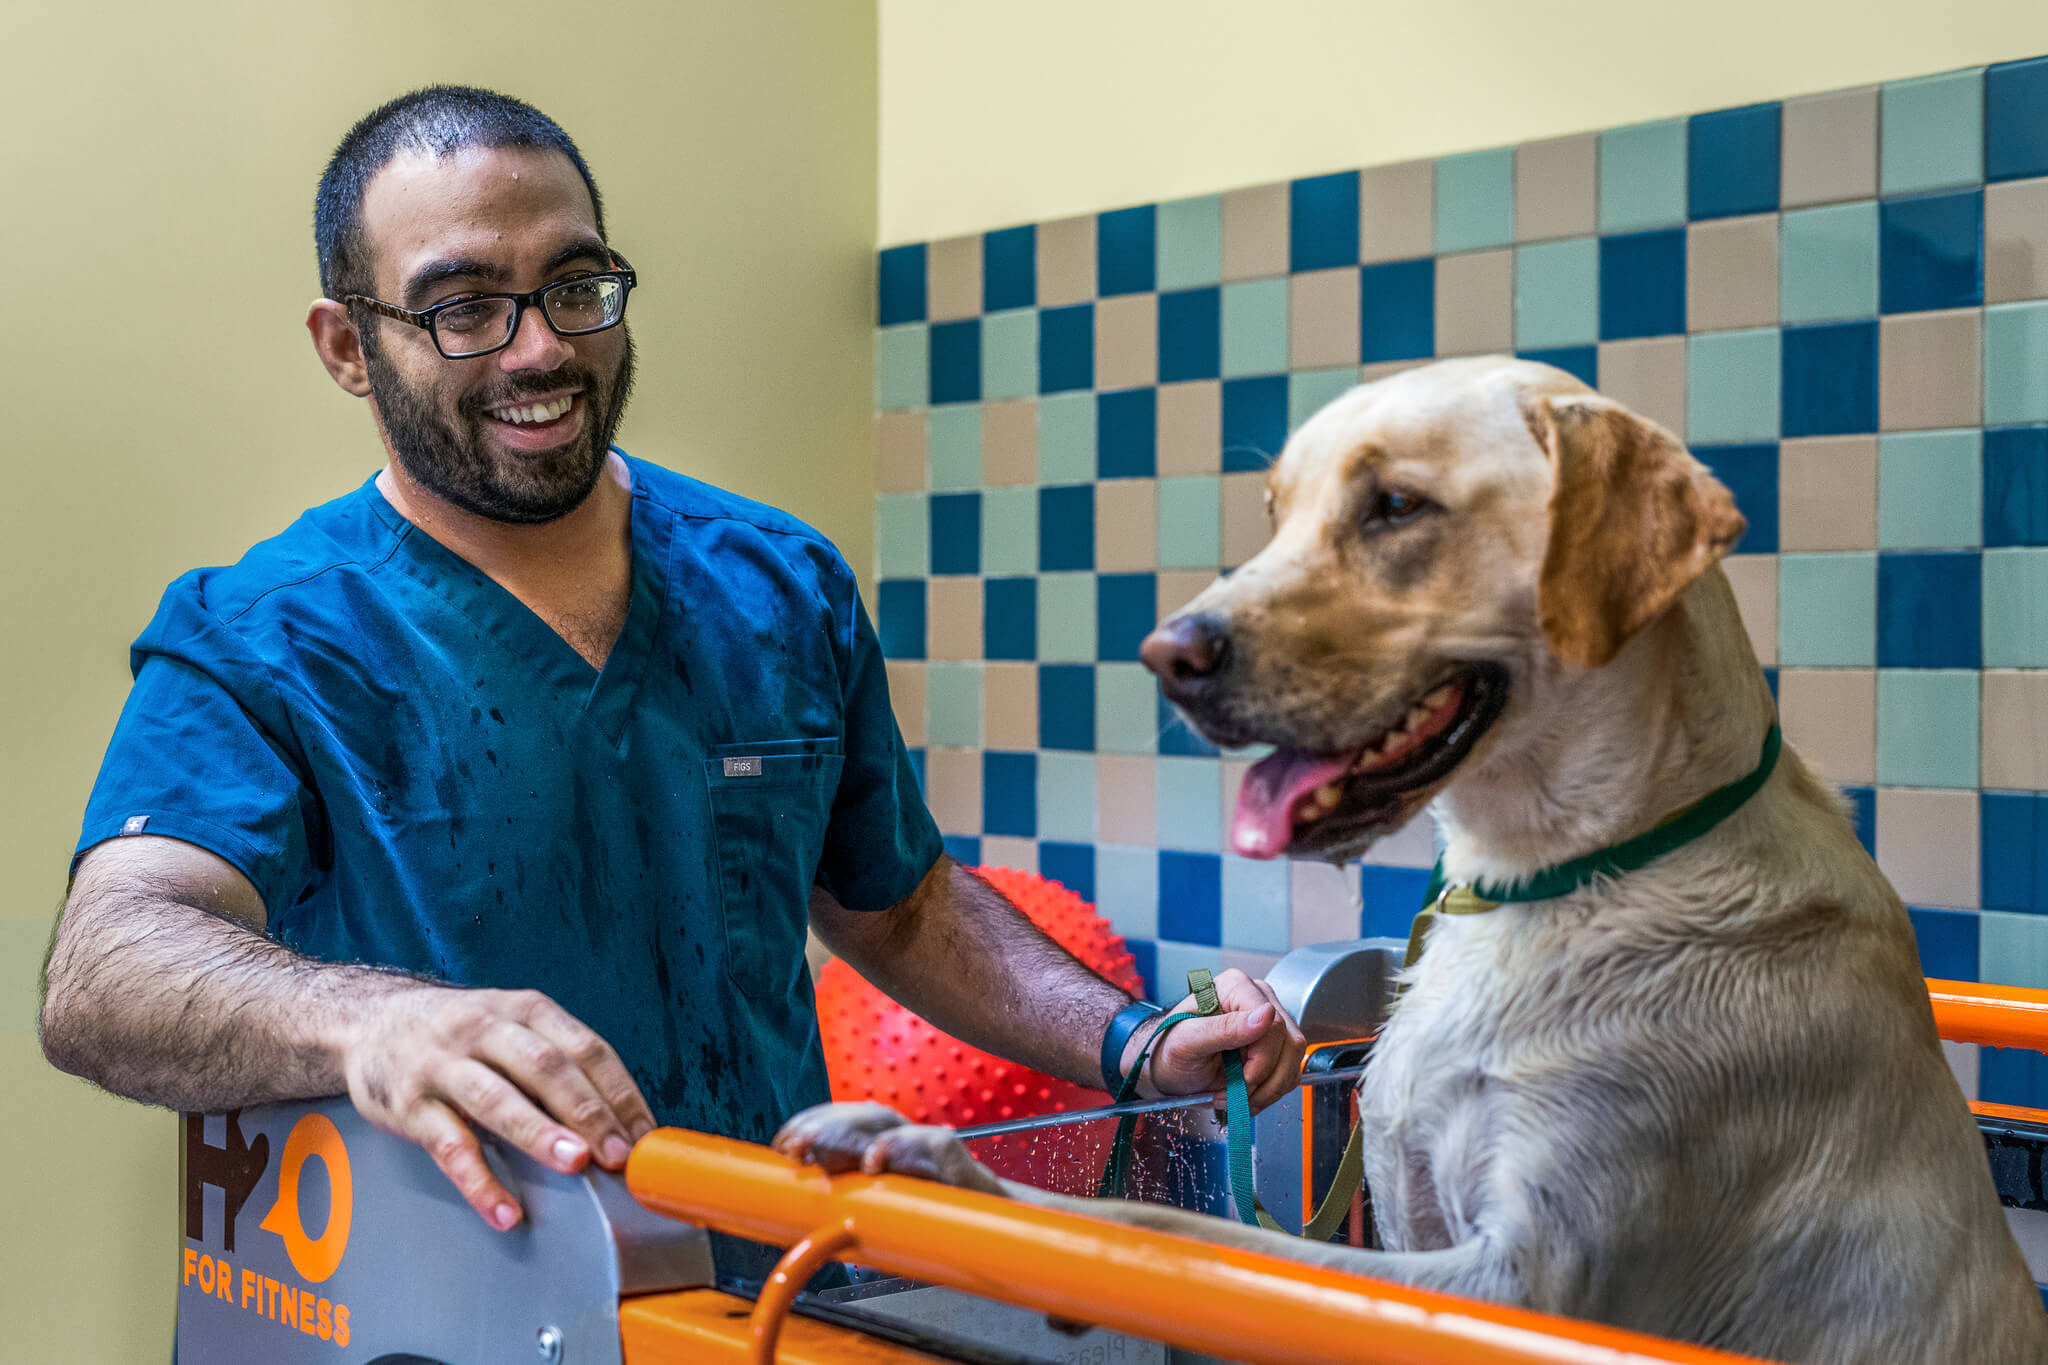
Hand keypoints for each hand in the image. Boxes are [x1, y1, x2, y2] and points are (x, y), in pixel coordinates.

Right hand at [339, 983, 655, 1228]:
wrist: (368, 1021)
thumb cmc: (460, 1034)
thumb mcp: (511, 1026)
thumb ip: (558, 1064)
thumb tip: (620, 1123)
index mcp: (524, 1010)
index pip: (585, 1048)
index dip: (619, 1092)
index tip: (645, 1135)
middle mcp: (484, 1029)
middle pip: (545, 1068)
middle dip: (588, 1111)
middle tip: (620, 1154)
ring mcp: (443, 1065)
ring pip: (496, 1099)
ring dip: (540, 1133)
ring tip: (576, 1165)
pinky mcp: (407, 1105)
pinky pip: (448, 1146)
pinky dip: (478, 1182)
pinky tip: (504, 1211)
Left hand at [1120, 969, 1305, 1111]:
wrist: (1166, 1069)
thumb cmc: (1168, 1050)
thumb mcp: (1188, 1042)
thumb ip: (1224, 1028)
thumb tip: (1265, 1015)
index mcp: (1235, 987)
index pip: (1273, 1022)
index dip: (1261, 1059)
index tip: (1241, 1080)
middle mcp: (1256, 998)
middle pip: (1289, 1041)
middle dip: (1264, 1079)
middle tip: (1235, 1094)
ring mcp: (1267, 1022)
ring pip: (1295, 1058)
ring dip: (1269, 1088)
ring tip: (1237, 1097)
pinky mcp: (1273, 1045)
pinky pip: (1290, 1070)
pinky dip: (1271, 1091)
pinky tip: (1247, 1095)